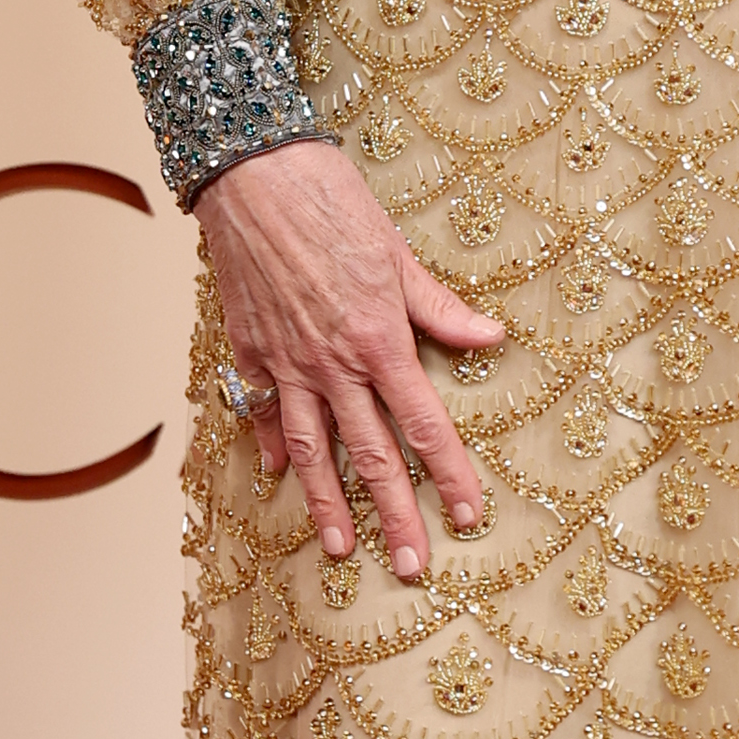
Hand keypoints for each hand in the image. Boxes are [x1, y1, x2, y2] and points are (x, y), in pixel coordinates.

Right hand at [195, 140, 503, 580]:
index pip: (425, 424)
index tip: (468, 515)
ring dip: (330, 505)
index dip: (450, 474)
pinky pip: (266, 410)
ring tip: (344, 549)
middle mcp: (333, 363)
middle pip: (372, 455)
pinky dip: (275, 445)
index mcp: (379, 339)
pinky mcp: (249, 349)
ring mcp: (287, 361)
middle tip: (414, 566)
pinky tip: (282, 475)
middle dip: (396, 516)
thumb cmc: (329, 199)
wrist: (250, 172)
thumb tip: (489, 336)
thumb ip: (439, 307)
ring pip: (313, 449)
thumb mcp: (397, 251)